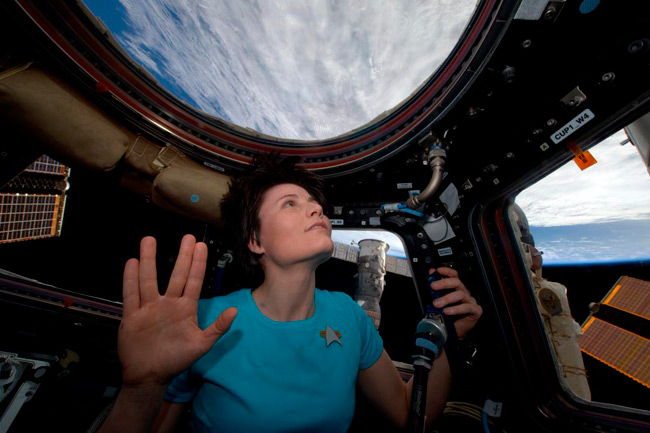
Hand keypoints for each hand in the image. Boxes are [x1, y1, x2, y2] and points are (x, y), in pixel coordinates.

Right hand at [119, 235, 236, 386]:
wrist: (149, 376)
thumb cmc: (176, 360)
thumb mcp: (201, 345)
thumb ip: (217, 328)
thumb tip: (234, 311)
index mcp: (185, 309)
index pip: (193, 281)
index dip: (197, 263)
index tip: (201, 245)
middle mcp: (168, 304)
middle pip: (175, 275)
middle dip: (182, 256)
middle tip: (187, 237)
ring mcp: (149, 308)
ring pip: (149, 279)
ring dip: (149, 260)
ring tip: (149, 240)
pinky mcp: (132, 316)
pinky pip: (131, 294)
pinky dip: (130, 280)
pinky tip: (132, 263)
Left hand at [429, 267, 481, 338]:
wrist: (454, 331)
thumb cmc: (448, 316)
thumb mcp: (439, 301)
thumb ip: (436, 288)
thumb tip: (431, 273)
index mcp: (456, 289)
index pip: (454, 276)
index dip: (447, 271)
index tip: (438, 270)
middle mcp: (464, 293)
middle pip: (457, 282)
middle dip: (444, 283)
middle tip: (433, 286)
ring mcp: (470, 301)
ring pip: (460, 294)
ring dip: (447, 298)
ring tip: (437, 304)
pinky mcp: (475, 310)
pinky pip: (466, 307)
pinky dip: (456, 309)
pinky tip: (448, 311)